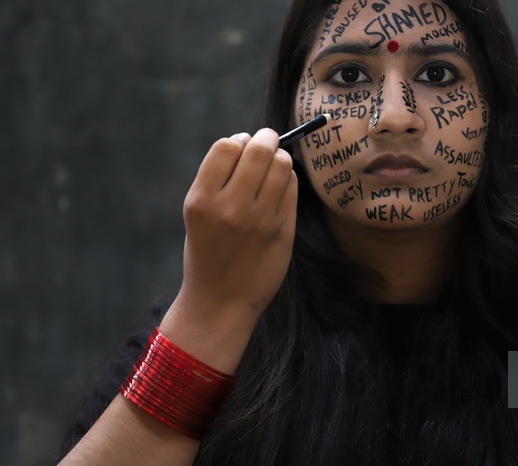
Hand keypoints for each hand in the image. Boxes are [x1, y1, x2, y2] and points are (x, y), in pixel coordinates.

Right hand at [180, 129, 296, 314]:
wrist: (220, 300)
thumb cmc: (208, 251)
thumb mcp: (198, 213)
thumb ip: (218, 179)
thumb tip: (248, 140)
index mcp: (202, 200)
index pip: (227, 146)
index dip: (239, 139)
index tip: (244, 143)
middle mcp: (230, 207)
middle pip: (259, 150)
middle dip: (267, 138)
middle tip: (269, 139)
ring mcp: (259, 220)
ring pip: (282, 165)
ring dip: (281, 158)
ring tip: (275, 165)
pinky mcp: (282, 232)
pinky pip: (292, 189)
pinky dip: (289, 180)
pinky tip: (280, 187)